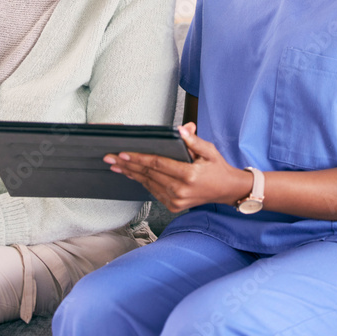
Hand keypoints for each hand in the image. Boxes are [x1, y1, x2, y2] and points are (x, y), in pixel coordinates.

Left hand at [104, 123, 252, 212]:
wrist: (227, 191)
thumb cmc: (217, 168)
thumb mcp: (209, 151)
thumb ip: (194, 140)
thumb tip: (181, 129)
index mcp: (189, 175)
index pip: (158, 164)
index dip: (139, 158)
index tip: (123, 153)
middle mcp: (181, 190)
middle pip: (148, 175)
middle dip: (127, 165)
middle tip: (109, 157)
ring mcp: (176, 201)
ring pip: (148, 184)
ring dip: (130, 174)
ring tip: (115, 165)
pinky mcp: (174, 206)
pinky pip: (153, 191)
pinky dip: (141, 182)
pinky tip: (130, 174)